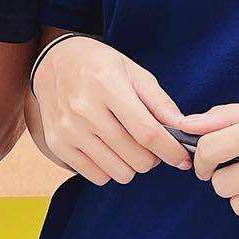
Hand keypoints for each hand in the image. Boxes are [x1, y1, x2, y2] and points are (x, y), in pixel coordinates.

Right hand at [31, 36, 193, 186]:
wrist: (55, 62)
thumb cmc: (100, 66)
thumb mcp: (134, 72)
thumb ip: (160, 102)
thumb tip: (183, 129)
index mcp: (108, 85)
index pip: (147, 132)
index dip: (171, 151)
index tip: (182, 158)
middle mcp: (84, 109)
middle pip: (136, 157)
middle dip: (152, 157)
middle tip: (149, 144)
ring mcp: (68, 130)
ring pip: (119, 172)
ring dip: (131, 164)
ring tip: (126, 145)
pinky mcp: (57, 144)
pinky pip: (96, 176)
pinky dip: (109, 169)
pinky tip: (106, 149)